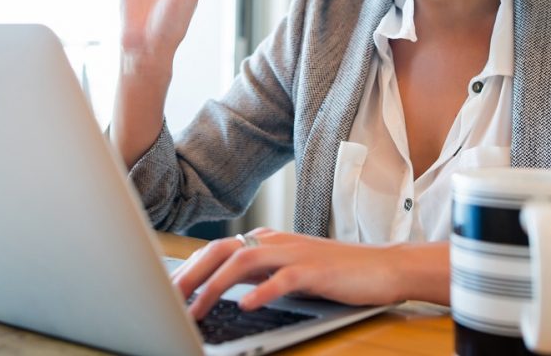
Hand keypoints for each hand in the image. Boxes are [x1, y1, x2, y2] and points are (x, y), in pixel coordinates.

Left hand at [172, 228, 409, 319]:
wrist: (382, 266)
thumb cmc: (335, 273)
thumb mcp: (289, 270)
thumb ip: (258, 274)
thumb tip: (221, 290)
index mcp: (267, 241)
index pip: (217, 249)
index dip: (188, 268)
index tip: (167, 289)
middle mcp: (275, 242)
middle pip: (221, 251)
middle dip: (190, 274)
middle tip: (168, 298)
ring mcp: (295, 254)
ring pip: (244, 262)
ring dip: (214, 286)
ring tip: (196, 309)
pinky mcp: (315, 271)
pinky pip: (282, 279)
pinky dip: (261, 291)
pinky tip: (245, 305)